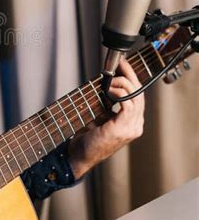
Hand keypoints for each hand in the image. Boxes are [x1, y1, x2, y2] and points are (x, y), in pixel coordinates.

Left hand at [68, 56, 144, 178]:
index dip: (131, 79)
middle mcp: (135, 125)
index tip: (122, 65)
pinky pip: (128, 104)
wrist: (79, 156)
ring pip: (136, 96)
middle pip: (140, 93)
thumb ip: (108, 104)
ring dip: (123, 83)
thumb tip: (107, 84)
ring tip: (110, 79)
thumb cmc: (87, 138)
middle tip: (120, 63)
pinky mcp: (123, 128)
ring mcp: (131, 128)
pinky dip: (120, 92)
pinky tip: (109, 89)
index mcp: (132, 122)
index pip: (137, 96)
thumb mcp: (101, 116)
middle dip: (129, 75)